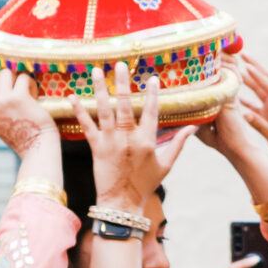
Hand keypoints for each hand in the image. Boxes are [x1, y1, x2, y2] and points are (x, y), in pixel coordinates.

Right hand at [0, 69, 58, 158]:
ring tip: (27, 91)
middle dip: (7, 80)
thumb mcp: (2, 128)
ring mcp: (3, 101)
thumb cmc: (25, 140)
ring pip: (6, 73)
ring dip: (18, 78)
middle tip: (19, 91)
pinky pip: (23, 78)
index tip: (11, 93)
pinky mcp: (19, 97)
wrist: (38, 150)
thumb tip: (1, 94)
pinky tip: (35, 94)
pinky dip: (30, 83)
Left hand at [75, 60, 189, 210]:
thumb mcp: (166, 165)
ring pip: (105, 110)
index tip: (153, 78)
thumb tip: (193, 128)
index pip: (152, 112)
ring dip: (101, 90)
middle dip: (124, 83)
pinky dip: (80, 111)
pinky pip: (87, 126)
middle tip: (120, 64)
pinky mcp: (96, 148)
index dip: (153, 94)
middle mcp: (129, 138)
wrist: (122, 203)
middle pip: (127, 105)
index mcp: (147, 141)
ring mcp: (111, 142)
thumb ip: (178, 144)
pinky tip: (73, 95)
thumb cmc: (145, 185)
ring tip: (97, 71)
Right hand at [237, 53, 267, 181]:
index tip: (247, 65)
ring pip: (261, 90)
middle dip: (256, 67)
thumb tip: (243, 114)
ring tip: (236, 67)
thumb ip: (259, 125)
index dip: (259, 76)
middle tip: (243, 54)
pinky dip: (247, 98)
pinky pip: (257, 103)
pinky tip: (235, 92)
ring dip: (250, 79)